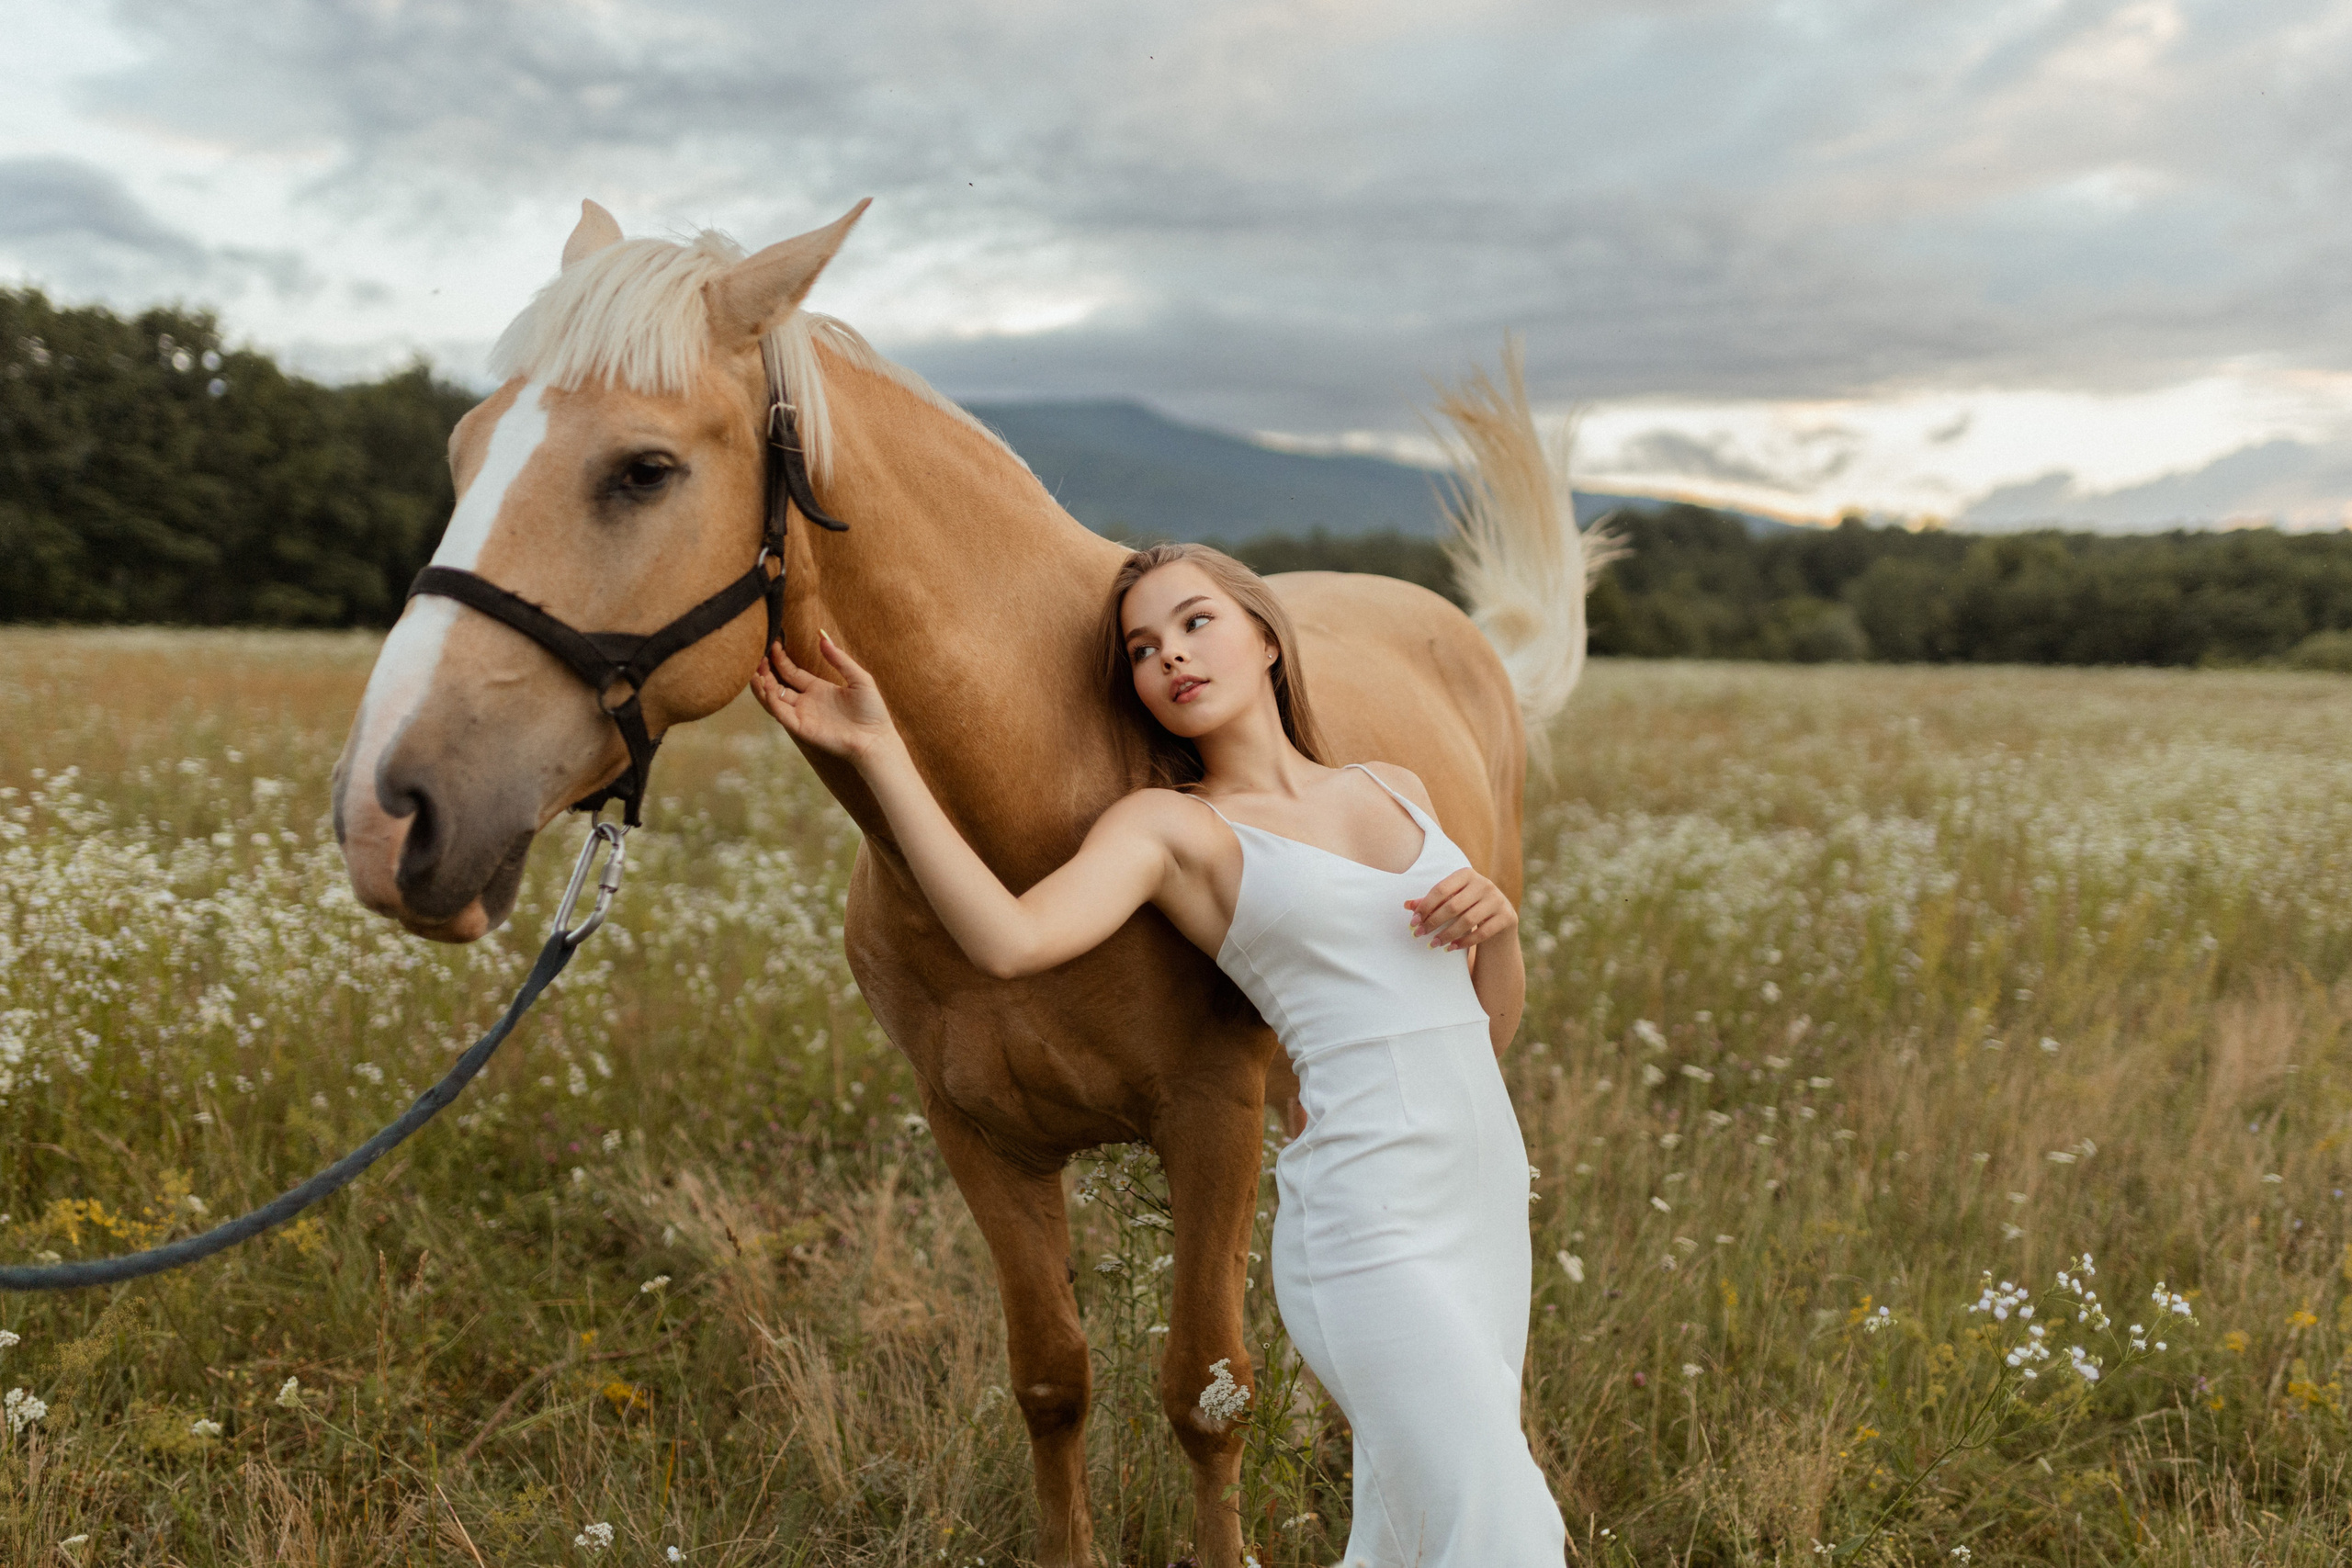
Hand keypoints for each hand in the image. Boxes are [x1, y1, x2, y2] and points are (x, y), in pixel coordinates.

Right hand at [749, 632, 898, 763]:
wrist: (875, 738)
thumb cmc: (871, 710)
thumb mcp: (858, 678)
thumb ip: (839, 658)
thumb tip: (822, 634)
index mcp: (818, 689)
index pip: (792, 672)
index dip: (780, 659)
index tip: (772, 643)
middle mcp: (806, 702)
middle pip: (777, 684)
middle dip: (765, 671)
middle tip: (757, 656)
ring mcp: (801, 715)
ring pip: (773, 699)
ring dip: (762, 685)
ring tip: (754, 670)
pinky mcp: (800, 727)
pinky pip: (780, 712)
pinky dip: (771, 699)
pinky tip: (767, 685)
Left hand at [1405, 868, 1517, 952]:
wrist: (1500, 917)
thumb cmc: (1468, 906)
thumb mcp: (1451, 900)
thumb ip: (1431, 901)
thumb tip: (1407, 906)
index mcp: (1466, 874)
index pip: (1441, 889)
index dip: (1425, 906)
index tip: (1413, 922)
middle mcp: (1484, 884)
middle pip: (1453, 905)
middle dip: (1433, 922)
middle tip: (1420, 935)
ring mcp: (1497, 900)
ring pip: (1468, 920)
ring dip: (1447, 934)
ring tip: (1434, 944)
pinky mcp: (1506, 916)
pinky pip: (1483, 932)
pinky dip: (1465, 942)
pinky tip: (1451, 947)